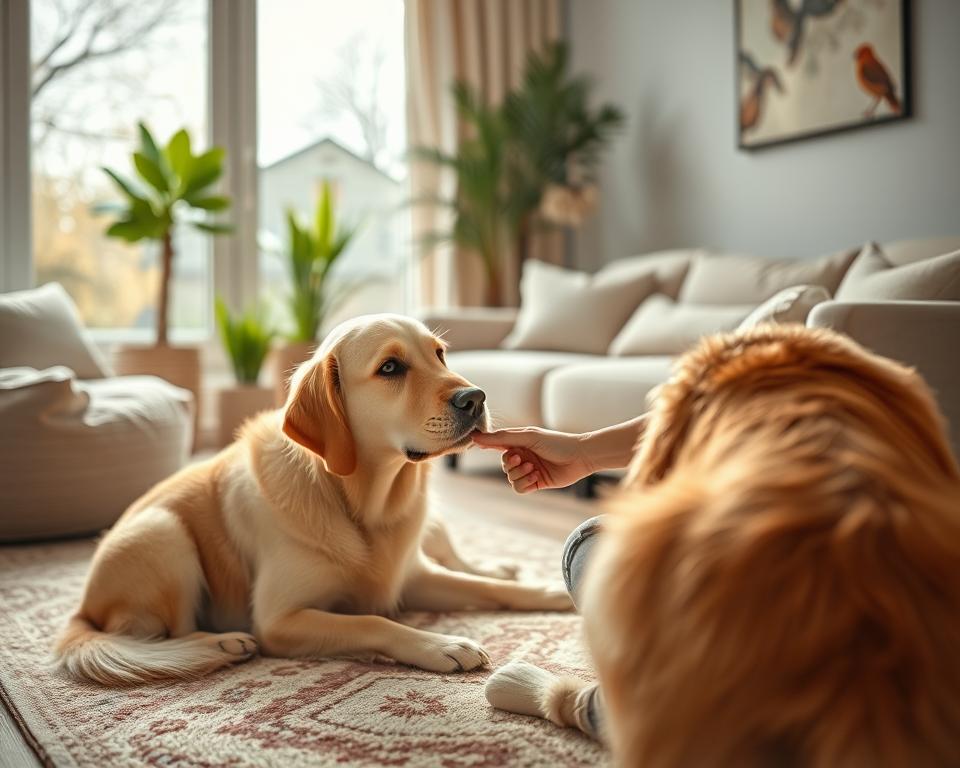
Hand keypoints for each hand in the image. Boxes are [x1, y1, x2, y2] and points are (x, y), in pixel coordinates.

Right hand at [472, 427, 593, 492]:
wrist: (580, 457)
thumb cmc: (556, 442)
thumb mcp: (527, 436)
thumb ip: (502, 438)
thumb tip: (476, 436)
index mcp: (519, 442)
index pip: (497, 444)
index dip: (486, 445)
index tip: (474, 443)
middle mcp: (523, 455)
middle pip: (503, 464)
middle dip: (510, 463)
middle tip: (522, 458)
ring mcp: (529, 470)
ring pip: (510, 478)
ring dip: (519, 474)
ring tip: (533, 468)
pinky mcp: (536, 483)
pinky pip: (519, 488)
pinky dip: (524, 484)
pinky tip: (535, 477)